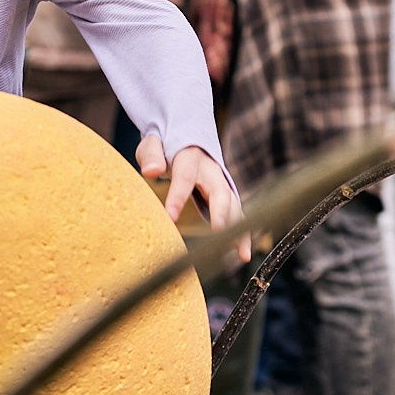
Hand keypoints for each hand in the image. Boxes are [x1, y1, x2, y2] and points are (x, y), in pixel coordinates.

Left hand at [135, 135, 249, 263]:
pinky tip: (243, 253)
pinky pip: (236, 214)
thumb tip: (151, 171)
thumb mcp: (154, 144)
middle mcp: (212, 170)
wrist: (187, 141)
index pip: (185, 177)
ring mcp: (222, 183)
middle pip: (220, 192)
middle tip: (218, 233)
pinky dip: (241, 233)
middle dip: (221, 213)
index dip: (178, 197)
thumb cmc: (166, 147)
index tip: (170, 217)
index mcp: (190, 157)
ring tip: (241, 253)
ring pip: (234, 206)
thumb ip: (152, 155)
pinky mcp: (226, 196)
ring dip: (238, 229)